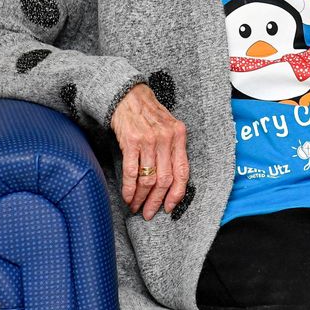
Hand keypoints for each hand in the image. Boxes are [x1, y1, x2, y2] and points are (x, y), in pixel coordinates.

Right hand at [110, 83, 188, 219]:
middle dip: (156, 201)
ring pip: (148, 178)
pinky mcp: (131, 141)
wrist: (129, 96)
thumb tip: (171, 180)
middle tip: (148, 213)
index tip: (169, 207)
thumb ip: (172, 149)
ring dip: (140, 197)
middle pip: (165, 180)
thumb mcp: (169, 127)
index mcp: (179, 136)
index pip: (182, 172)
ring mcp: (149, 140)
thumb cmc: (149, 114)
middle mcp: (167, 139)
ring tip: (135, 206)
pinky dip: (129, 188)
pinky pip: (131, 172)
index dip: (176, 193)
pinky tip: (127, 196)